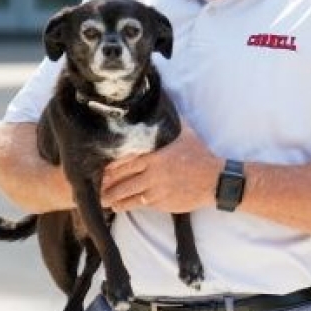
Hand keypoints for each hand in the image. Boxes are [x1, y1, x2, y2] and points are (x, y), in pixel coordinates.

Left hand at [101, 123, 222, 212]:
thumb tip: (165, 103)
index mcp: (155, 157)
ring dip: (113, 198)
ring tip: (102, 199)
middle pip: (122, 180)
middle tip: (95, 186)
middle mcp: (153, 175)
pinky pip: (139, 204)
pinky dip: (126, 205)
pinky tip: (118, 207)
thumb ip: (173, 121)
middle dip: (107, 184)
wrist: (215, 180)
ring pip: (128, 195)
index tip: (100, 169)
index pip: (126, 162)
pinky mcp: (161, 204)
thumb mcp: (186, 133)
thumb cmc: (200, 156)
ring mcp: (156, 191)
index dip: (111, 167)